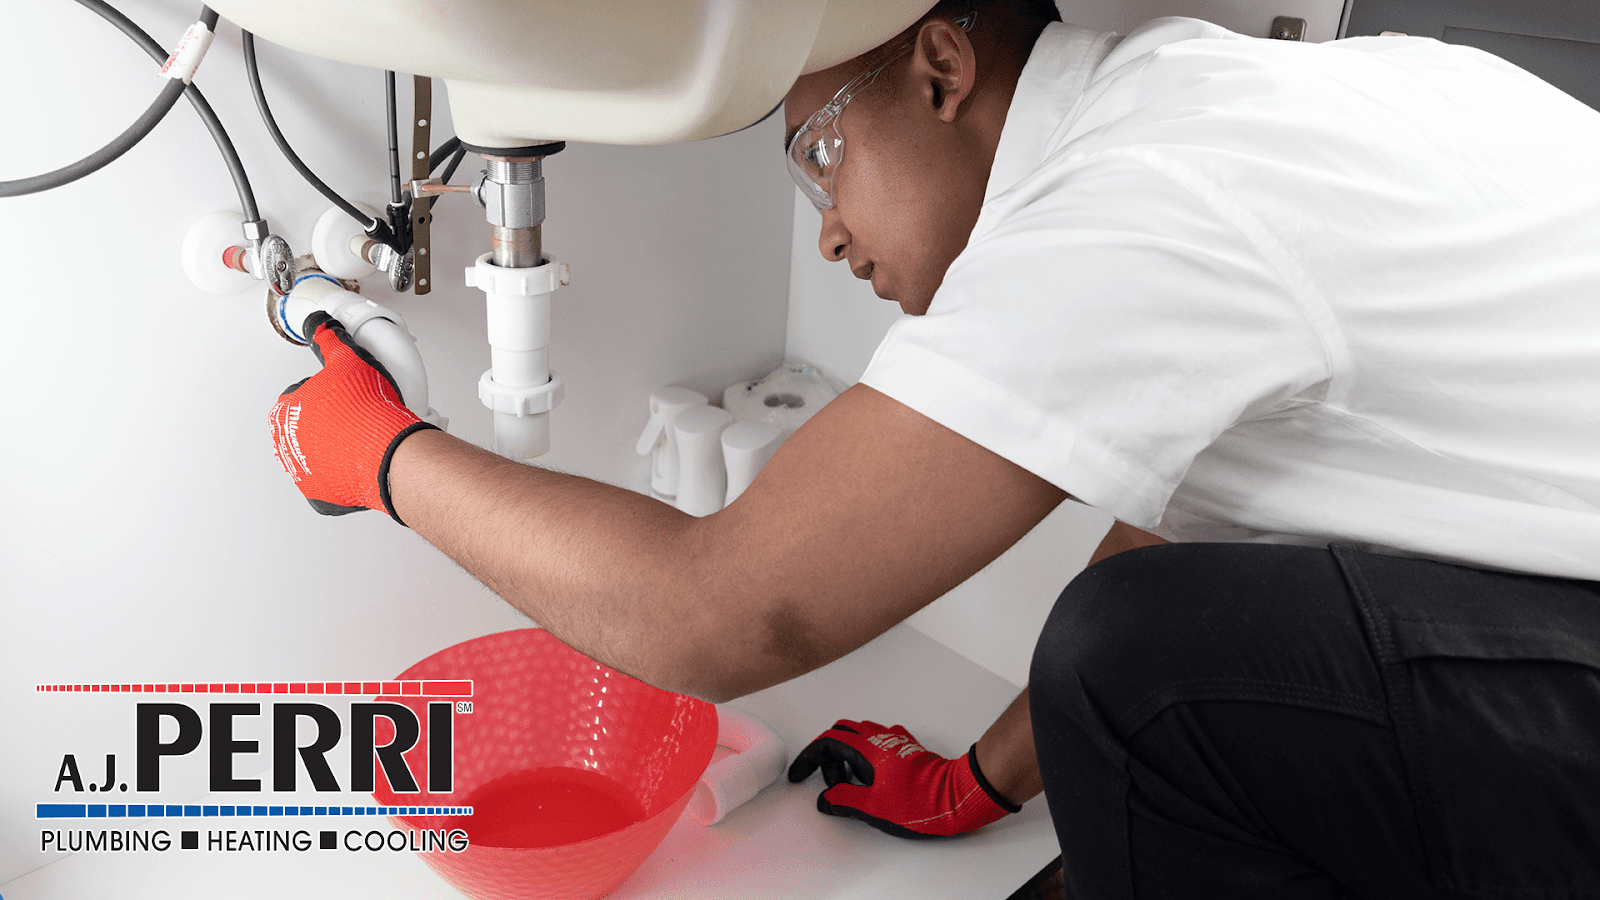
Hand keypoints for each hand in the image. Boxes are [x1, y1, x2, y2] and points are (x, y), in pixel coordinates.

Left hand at [269, 312, 436, 523]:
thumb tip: (319, 325)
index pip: (301, 396)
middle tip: (356, 418)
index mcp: (286, 409)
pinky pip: (328, 484)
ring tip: (360, 440)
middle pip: (308, 428)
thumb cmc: (367, 408)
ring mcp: (303, 471)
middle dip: (329, 423)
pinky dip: (341, 477)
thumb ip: (329, 339)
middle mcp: (287, 442)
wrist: (387, 450)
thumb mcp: (348, 358)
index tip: (345, 396)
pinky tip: (357, 464)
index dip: (328, 394)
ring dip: (333, 449)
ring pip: (316, 457)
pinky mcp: (320, 494)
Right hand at [786, 719, 1020, 838]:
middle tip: (831, 784)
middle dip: (828, 756)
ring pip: (860, 736)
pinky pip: (879, 741)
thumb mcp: (874, 808)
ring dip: (848, 755)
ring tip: (853, 784)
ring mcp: (896, 740)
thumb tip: (826, 798)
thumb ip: (844, 800)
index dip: (808, 758)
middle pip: (842, 733)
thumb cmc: (921, 802)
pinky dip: (867, 754)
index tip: (799, 775)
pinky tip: (873, 776)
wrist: (957, 797)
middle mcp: (880, 738)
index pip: (827, 742)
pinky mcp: (909, 749)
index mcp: (867, 748)